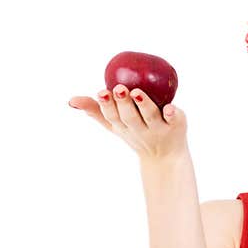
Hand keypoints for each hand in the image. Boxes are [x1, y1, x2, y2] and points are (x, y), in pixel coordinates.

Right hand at [68, 84, 189, 162]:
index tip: (101, 92)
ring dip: (144, 105)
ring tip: (137, 93)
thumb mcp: (115, 126)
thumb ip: (95, 111)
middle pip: (130, 117)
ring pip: (150, 117)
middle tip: (119, 89)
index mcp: (123, 127)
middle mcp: (140, 130)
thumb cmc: (136, 134)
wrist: (166, 157)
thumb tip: (71, 100)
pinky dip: (172, 114)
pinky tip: (170, 107)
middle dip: (123, 104)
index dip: (106, 105)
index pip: (112, 117)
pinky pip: (174, 120)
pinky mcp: (176, 126)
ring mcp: (158, 129)